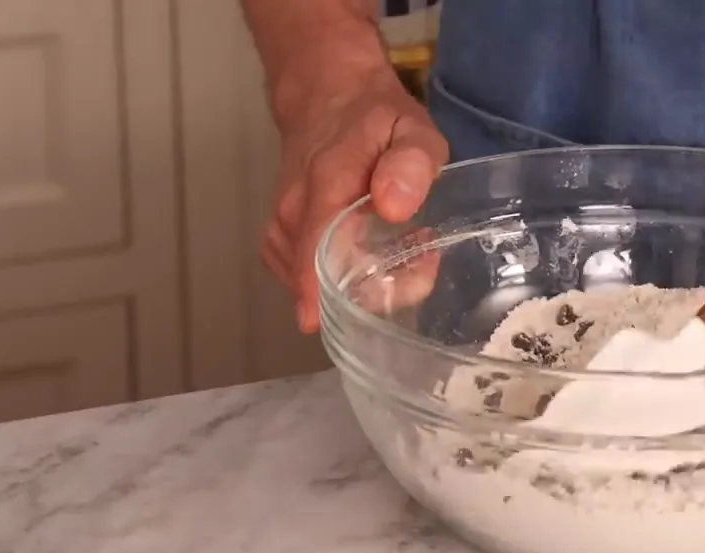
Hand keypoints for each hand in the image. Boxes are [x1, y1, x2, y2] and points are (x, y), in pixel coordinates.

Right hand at [262, 62, 447, 332]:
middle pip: (321, 283)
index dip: (343, 299)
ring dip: (361, 288)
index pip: (315, 259)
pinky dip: (340, 282)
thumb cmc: (376, 118)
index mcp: (323, 189)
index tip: (386, 306)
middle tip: (423, 264)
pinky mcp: (281, 241)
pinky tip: (375, 263)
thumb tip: (394, 206)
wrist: (327, 95)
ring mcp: (281, 231)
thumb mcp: (412, 127)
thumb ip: (411, 161)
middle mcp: (292, 216)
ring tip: (407, 259)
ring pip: (314, 287)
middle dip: (375, 293)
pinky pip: (306, 281)